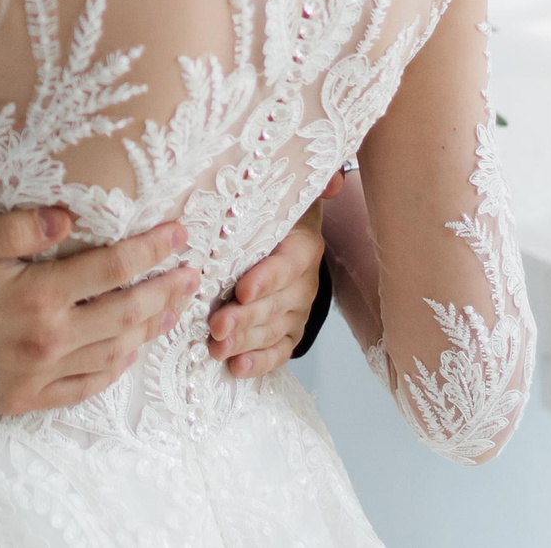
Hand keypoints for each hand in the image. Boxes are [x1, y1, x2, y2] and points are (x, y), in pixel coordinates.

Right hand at [0, 209, 199, 415]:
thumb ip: (12, 228)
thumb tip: (66, 219)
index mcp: (34, 295)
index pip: (111, 268)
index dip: (151, 250)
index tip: (178, 232)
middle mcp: (46, 340)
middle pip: (126, 313)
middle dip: (165, 289)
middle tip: (193, 271)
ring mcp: (39, 374)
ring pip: (115, 352)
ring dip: (151, 328)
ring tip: (174, 306)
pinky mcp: (28, 398)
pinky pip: (87, 386)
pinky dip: (117, 367)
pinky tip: (130, 349)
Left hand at [202, 174, 339, 378]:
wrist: (290, 240)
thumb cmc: (276, 217)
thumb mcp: (288, 197)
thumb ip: (310, 186)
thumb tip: (334, 181)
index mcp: (302, 247)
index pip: (287, 265)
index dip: (267, 279)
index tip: (243, 290)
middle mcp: (304, 283)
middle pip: (275, 304)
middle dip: (244, 318)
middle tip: (216, 325)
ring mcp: (297, 310)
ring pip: (272, 330)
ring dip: (244, 341)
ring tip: (216, 347)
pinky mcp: (290, 331)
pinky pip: (278, 351)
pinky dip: (259, 362)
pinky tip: (237, 368)